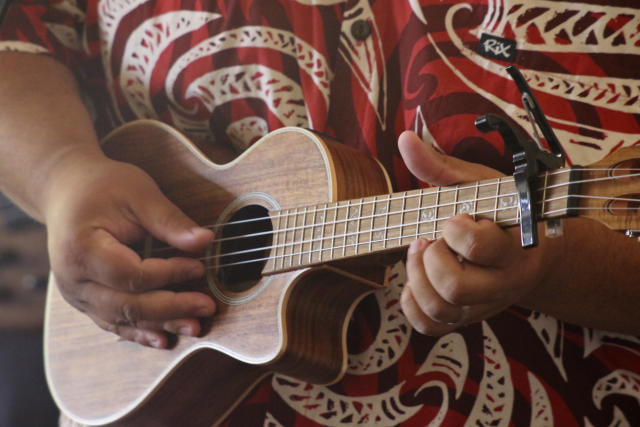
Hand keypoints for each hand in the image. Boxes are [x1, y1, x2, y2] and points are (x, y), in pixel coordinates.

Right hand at [44, 151, 215, 347]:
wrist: (66, 190)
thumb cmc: (103, 187)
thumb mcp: (139, 194)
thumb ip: (170, 221)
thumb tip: (205, 241)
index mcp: (82, 248)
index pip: (131, 274)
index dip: (169, 274)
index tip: (199, 268)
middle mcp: (74, 278)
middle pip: (127, 304)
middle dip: (171, 308)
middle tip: (207, 307)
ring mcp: (77, 294)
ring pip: (122, 319)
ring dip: (161, 325)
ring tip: (195, 326)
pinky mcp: (85, 301)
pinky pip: (113, 323)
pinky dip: (140, 333)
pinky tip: (164, 340)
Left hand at [397, 131, 549, 334]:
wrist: (531, 252)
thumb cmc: (501, 212)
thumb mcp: (479, 185)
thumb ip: (441, 167)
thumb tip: (404, 139)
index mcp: (513, 246)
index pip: (480, 247)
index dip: (456, 230)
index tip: (454, 217)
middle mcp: (501, 283)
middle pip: (455, 287)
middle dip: (431, 258)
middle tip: (431, 238)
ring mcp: (483, 305)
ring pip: (441, 310)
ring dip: (417, 279)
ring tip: (420, 253)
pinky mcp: (465, 318)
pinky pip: (430, 326)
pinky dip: (411, 304)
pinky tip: (416, 278)